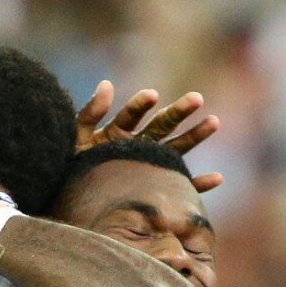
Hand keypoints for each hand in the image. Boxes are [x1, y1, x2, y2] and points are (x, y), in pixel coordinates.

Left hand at [74, 80, 224, 191]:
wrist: (69, 202)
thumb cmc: (68, 170)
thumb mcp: (75, 140)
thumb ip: (89, 113)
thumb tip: (107, 84)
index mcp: (118, 132)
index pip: (133, 113)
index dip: (141, 104)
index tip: (152, 95)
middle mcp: (137, 146)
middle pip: (162, 125)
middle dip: (180, 112)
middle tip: (197, 98)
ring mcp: (149, 166)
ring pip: (177, 149)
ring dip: (195, 136)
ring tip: (214, 122)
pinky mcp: (156, 189)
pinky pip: (181, 186)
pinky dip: (199, 183)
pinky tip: (217, 178)